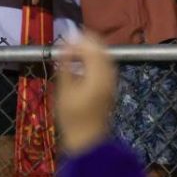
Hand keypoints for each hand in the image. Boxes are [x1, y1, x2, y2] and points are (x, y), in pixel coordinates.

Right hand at [54, 33, 117, 154]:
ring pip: (105, 56)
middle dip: (87, 41)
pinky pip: (106, 65)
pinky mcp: (112, 85)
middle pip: (101, 50)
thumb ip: (65, 67)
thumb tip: (64, 48)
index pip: (92, 49)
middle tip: (70, 40)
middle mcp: (110, 74)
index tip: (65, 39)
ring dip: (92, 49)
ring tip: (75, 48)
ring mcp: (113, 80)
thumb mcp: (64, 91)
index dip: (79, 41)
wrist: (88, 138)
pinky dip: (96, 58)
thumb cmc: (72, 117)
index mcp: (98, 75)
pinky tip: (84, 62)